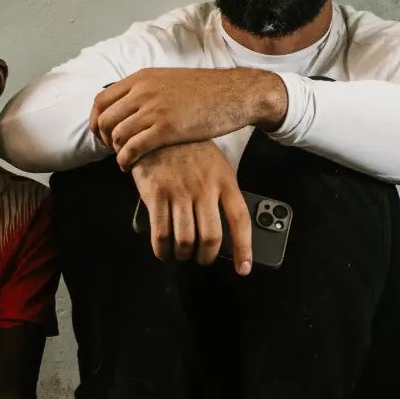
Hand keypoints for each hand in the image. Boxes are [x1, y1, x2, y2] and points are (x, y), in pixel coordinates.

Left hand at [90, 68, 286, 167]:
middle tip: (112, 150)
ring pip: (117, 135)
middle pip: (105, 119)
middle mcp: (143, 91)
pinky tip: (129, 166)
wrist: (234, 93)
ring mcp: (154, 109)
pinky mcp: (166, 129)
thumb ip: (148, 89)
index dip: (97, 120)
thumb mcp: (170, 80)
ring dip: (116, 151)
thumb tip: (131, 104)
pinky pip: (133, 148)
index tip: (103, 133)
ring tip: (124, 159)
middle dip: (104, 139)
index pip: (102, 100)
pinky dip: (125, 160)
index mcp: (142, 78)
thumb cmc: (207, 90)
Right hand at [131, 141, 254, 273]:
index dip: (243, 248)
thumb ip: (221, 193)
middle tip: (202, 258)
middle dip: (206, 256)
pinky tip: (163, 250)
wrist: (157, 130)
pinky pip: (161, 232)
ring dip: (183, 254)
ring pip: (185, 239)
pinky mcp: (156, 194)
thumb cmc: (189, 152)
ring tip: (181, 254)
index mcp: (224, 180)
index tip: (243, 268)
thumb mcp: (215, 166)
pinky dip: (162, 249)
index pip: (240, 220)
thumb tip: (226, 231)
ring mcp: (180, 191)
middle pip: (211, 236)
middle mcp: (204, 187)